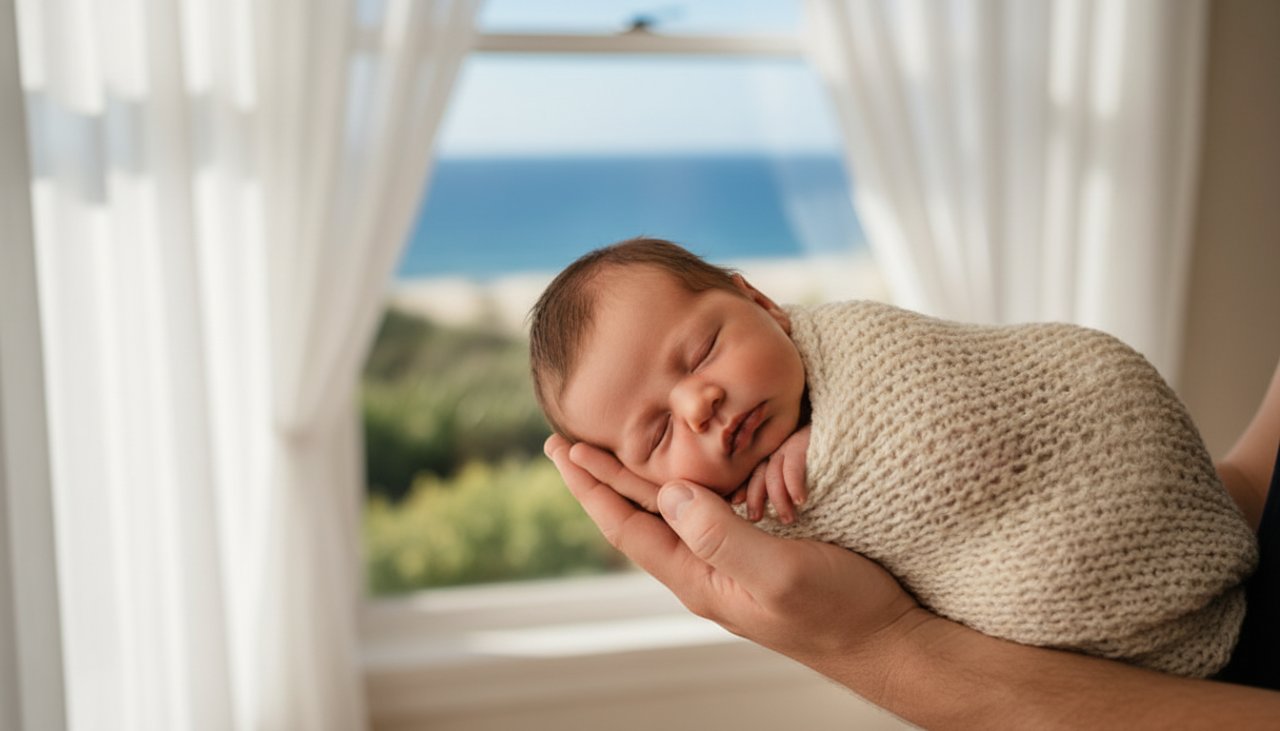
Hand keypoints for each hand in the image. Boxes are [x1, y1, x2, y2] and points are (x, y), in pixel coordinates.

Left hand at [544, 434, 919, 669]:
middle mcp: (708, 568)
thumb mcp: (779, 574)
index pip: (627, 526)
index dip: (592, 486)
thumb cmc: (840, 613)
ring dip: (639, 477)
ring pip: (671, 511)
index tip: (562, 447)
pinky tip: (687, 466)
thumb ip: (722, 536)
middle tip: (567, 439)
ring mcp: (733, 561)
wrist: (890, 640)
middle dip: (602, 476)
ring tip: (612, 447)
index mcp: (699, 577)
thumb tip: (670, 493)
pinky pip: (708, 509)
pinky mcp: (763, 549)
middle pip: (639, 515)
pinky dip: (686, 480)